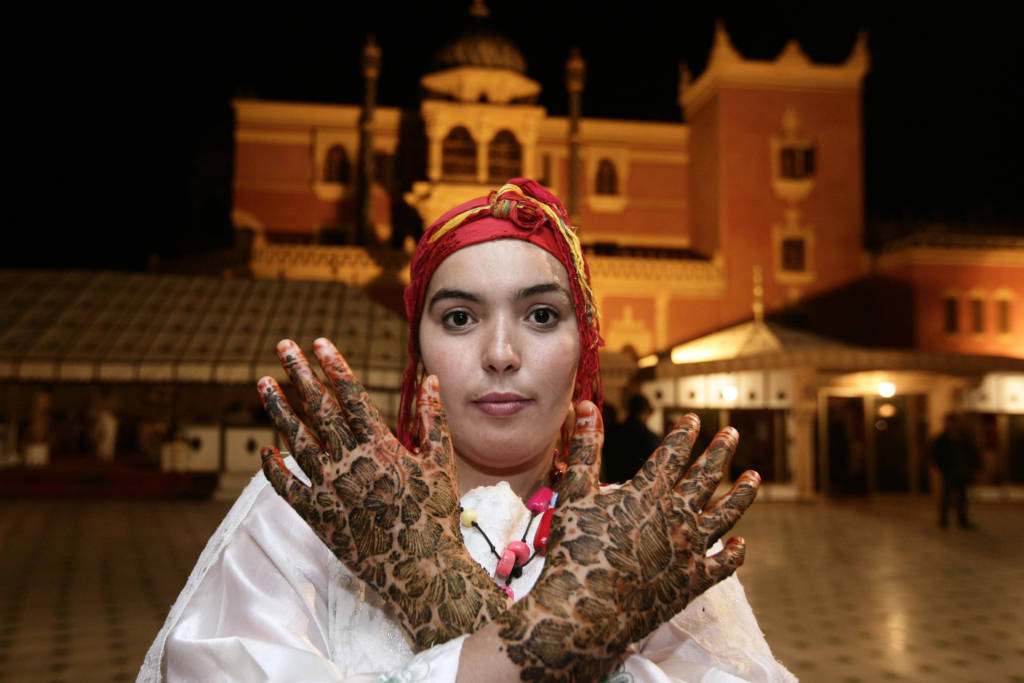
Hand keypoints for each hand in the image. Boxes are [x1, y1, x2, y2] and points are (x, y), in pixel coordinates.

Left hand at [258, 338, 506, 649]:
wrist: (421, 570)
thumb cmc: (436, 515)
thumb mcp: (441, 462)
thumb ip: (433, 420)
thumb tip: (430, 380)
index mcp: (382, 446)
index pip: (352, 396)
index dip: (334, 366)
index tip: (319, 342)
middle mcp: (350, 463)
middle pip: (318, 409)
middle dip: (299, 375)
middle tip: (283, 347)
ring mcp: (329, 489)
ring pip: (296, 440)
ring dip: (278, 410)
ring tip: (263, 384)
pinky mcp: (316, 516)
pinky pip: (286, 487)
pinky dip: (273, 467)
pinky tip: (266, 449)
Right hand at [494, 401, 758, 680]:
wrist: (587, 610)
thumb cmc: (575, 549)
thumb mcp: (575, 492)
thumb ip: (586, 448)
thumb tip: (587, 404)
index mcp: (648, 492)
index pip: (672, 454)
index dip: (684, 434)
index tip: (694, 419)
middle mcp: (676, 516)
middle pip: (706, 477)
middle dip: (720, 452)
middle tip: (731, 434)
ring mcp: (690, 549)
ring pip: (726, 515)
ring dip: (741, 494)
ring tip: (754, 477)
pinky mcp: (695, 581)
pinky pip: (723, 564)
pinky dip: (735, 553)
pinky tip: (742, 544)